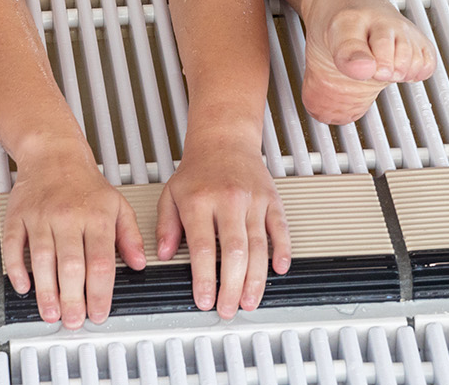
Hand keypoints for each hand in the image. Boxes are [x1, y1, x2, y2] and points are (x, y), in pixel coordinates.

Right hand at [1, 145, 147, 327]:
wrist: (53, 153)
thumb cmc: (85, 182)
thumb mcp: (117, 205)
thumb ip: (130, 236)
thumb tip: (139, 263)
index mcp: (96, 216)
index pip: (100, 262)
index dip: (99, 292)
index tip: (98, 312)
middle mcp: (68, 216)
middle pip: (70, 265)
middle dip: (72, 299)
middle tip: (73, 320)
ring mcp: (41, 216)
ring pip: (42, 259)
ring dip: (46, 290)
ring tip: (51, 312)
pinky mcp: (18, 215)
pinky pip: (13, 245)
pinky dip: (16, 268)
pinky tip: (23, 286)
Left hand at [156, 139, 290, 317]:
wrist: (223, 140)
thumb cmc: (197, 170)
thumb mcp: (171, 194)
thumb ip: (166, 226)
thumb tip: (165, 254)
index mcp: (199, 200)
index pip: (203, 247)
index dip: (205, 278)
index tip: (204, 299)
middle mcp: (228, 200)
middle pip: (234, 252)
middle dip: (232, 286)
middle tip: (229, 309)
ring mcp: (253, 200)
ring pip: (259, 246)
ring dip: (256, 279)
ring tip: (249, 300)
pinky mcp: (271, 199)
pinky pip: (281, 228)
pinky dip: (283, 250)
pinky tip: (280, 269)